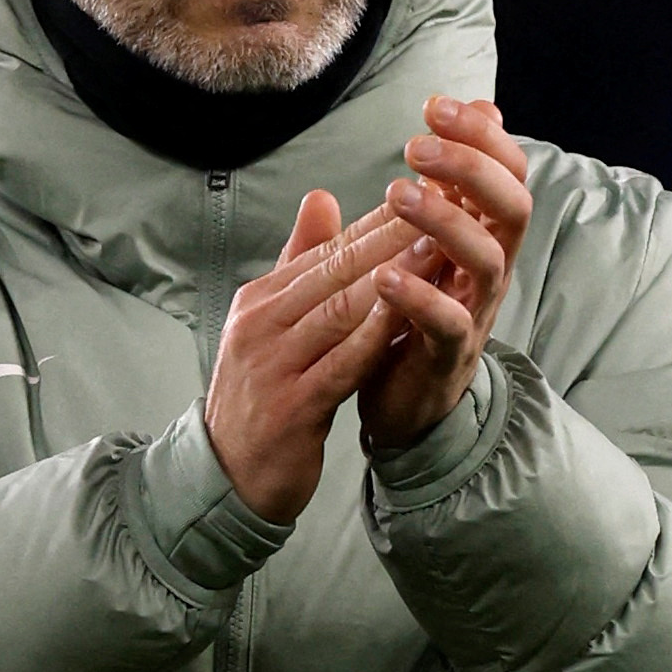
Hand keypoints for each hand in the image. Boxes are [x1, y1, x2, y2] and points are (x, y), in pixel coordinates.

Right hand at [203, 192, 417, 520]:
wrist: (228, 476)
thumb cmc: (262, 396)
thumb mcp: (272, 324)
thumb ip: (299, 264)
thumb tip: (321, 197)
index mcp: (260, 301)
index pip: (327, 250)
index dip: (378, 220)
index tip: (426, 194)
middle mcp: (260, 325)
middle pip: (336, 272)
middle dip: (393, 237)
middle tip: (443, 206)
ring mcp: (272, 365)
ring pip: (341, 311)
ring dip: (393, 279)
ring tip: (438, 250)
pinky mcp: (291, 407)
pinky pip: (341, 365)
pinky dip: (376, 337)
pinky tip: (408, 316)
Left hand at [357, 96, 531, 449]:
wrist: (407, 400)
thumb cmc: (417, 308)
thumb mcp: (432, 236)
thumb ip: (450, 178)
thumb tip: (477, 105)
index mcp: (486, 234)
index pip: (507, 172)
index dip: (482, 134)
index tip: (435, 104)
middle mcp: (491, 269)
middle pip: (512, 206)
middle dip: (471, 167)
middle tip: (416, 145)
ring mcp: (476, 312)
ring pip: (485, 259)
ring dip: (444, 220)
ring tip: (395, 193)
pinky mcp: (449, 355)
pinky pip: (448, 323)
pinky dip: (419, 296)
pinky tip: (382, 275)